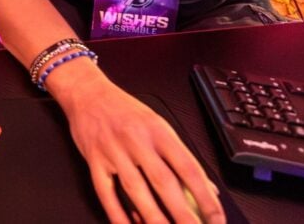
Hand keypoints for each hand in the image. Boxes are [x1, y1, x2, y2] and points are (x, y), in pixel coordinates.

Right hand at [46, 60, 224, 223]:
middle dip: (183, 215)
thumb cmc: (124, 110)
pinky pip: (106, 192)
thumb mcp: (158, 124)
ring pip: (136, 190)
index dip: (206, 198)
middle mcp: (137, 140)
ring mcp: (114, 151)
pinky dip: (117, 214)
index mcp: (159, 131)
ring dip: (153, 219)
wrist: (87, 92)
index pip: (189, 169)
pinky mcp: (94, 160)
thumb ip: (180, 156)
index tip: (216, 219)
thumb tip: (207, 190)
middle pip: (164, 183)